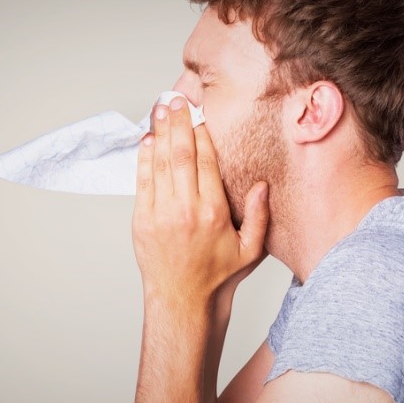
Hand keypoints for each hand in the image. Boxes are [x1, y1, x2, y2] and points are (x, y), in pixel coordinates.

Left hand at [132, 96, 268, 307]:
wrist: (182, 302)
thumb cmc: (218, 276)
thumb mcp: (251, 250)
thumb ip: (259, 216)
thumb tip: (262, 184)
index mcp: (213, 212)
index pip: (206, 161)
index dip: (201, 134)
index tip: (200, 115)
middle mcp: (185, 209)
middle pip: (180, 154)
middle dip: (178, 123)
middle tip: (177, 100)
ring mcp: (160, 214)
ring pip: (159, 163)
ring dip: (159, 133)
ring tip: (160, 109)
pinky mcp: (141, 221)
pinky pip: (143, 181)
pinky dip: (144, 158)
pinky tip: (147, 140)